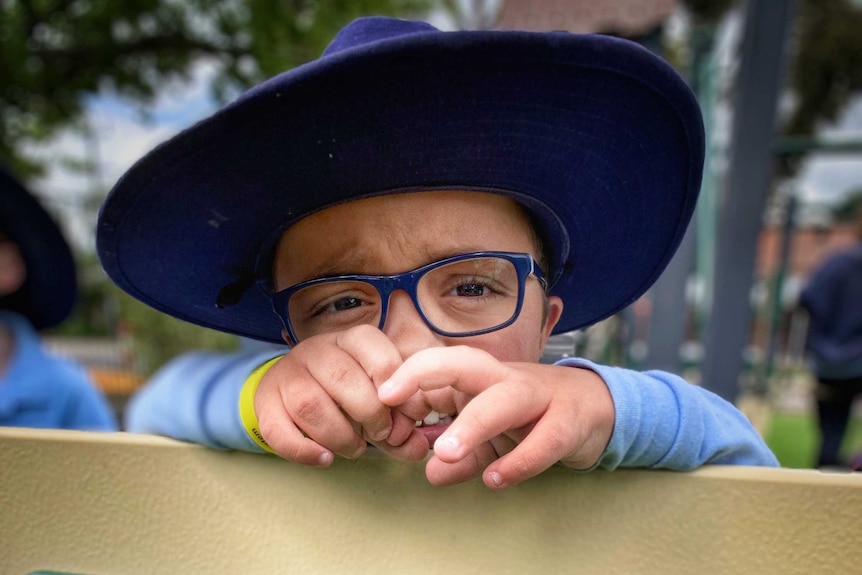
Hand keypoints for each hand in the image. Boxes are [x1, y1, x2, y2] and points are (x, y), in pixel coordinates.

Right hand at [254, 325, 428, 465]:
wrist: (295, 387)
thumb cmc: (349, 392)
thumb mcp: (379, 397)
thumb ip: (402, 423)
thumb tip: (420, 448)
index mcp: (350, 339)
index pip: (371, 346)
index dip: (390, 380)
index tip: (401, 410)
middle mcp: (316, 350)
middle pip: (341, 376)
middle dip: (369, 413)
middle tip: (382, 434)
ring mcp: (287, 375)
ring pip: (309, 404)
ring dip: (339, 435)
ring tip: (354, 448)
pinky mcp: (265, 403)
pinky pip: (279, 430)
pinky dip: (305, 451)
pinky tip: (325, 458)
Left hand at [378, 346, 614, 487]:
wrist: (597, 408)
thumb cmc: (533, 417)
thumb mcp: (492, 438)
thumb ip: (462, 455)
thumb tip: (430, 473)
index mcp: (481, 378)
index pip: (438, 364)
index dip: (406, 376)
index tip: (378, 397)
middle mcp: (505, 379)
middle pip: (463, 363)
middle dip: (425, 375)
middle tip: (390, 400)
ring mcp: (539, 396)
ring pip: (503, 400)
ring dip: (473, 423)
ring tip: (446, 452)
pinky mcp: (568, 421)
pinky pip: (545, 439)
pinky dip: (521, 460)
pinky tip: (497, 479)